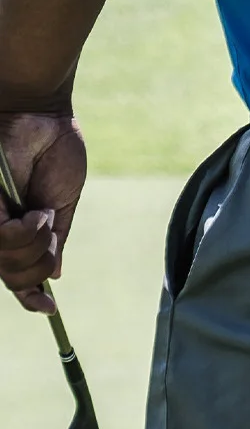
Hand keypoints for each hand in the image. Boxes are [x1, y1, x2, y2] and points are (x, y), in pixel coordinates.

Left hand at [0, 113, 85, 313]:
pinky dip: (22, 235)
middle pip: (13, 279)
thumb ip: (57, 236)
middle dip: (36, 270)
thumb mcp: (64, 200)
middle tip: (50, 238)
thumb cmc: (55, 150)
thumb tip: (55, 272)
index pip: (17, 275)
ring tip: (42, 218)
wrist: (43, 119)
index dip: (30, 298)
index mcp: (21, 228)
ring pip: (5, 267)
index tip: (50, 309)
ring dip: (32, 249)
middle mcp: (2, 229)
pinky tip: (35, 216)